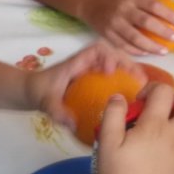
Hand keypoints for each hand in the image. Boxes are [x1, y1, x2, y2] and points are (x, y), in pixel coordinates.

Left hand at [26, 39, 145, 128]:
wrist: (30, 91)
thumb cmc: (38, 91)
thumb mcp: (45, 102)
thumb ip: (56, 111)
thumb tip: (72, 124)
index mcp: (76, 62)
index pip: (96, 49)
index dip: (107, 55)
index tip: (109, 71)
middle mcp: (87, 63)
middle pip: (112, 53)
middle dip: (127, 62)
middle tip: (139, 78)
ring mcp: (91, 70)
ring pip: (116, 62)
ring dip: (130, 69)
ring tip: (143, 83)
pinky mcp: (94, 79)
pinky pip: (113, 75)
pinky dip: (125, 80)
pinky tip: (134, 94)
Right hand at [78, 0, 173, 55]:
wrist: (88, 4)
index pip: (152, 5)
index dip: (167, 13)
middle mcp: (122, 10)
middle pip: (145, 22)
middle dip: (161, 31)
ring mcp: (114, 24)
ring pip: (134, 38)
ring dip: (150, 46)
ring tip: (164, 51)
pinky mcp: (107, 35)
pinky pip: (123, 46)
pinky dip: (136, 51)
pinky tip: (147, 53)